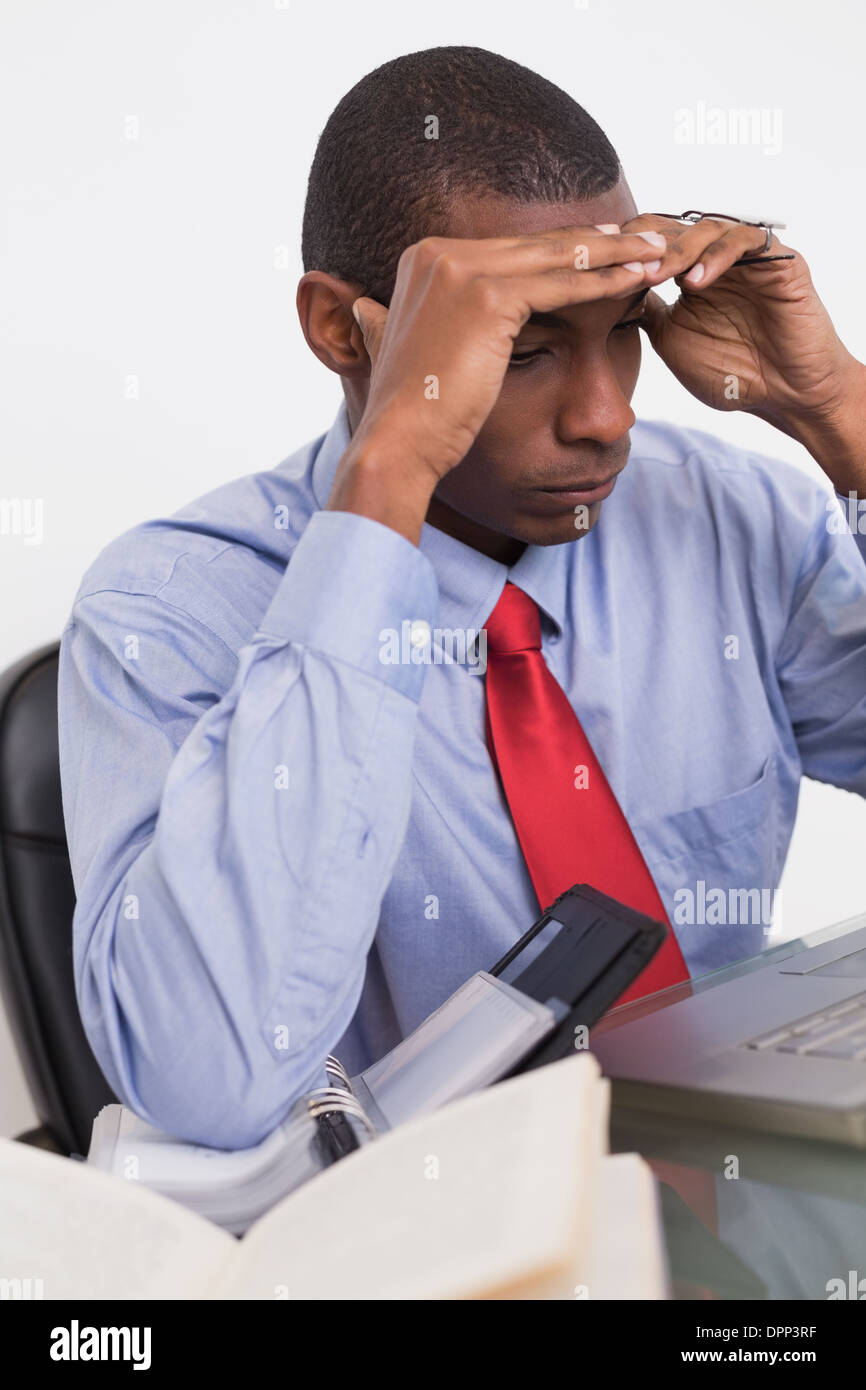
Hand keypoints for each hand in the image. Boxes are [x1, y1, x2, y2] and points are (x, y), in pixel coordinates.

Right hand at [346, 225, 664, 484]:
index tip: (602, 245)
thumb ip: (389, 320)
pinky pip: (561, 286)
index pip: (511, 248)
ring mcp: (463, 271)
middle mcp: (441, 254)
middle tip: (643, 239)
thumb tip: (365, 310)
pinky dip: (603, 282)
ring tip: (656, 254)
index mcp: (425, 259)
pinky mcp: (488, 298)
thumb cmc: (412, 410)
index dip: (560, 247)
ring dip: (613, 254)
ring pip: (556, 257)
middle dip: (596, 241)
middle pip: (536, 244)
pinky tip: (638, 280)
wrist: (399, 440)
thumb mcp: (397, 347)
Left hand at [622, 212, 863, 439]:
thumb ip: (646, 311)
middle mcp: (717, 257)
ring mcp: (748, 256)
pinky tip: (696, 282)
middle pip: (675, 228)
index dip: (625, 251)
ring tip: (657, 274)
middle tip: (624, 266)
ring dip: (677, 250)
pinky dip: (717, 257)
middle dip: (646, 246)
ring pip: (707, 229)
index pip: (652, 243)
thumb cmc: (732, 373)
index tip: (596, 269)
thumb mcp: (672, 340)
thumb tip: (606, 290)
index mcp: (690, 271)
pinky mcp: (779, 260)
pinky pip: (746, 241)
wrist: (784, 395)